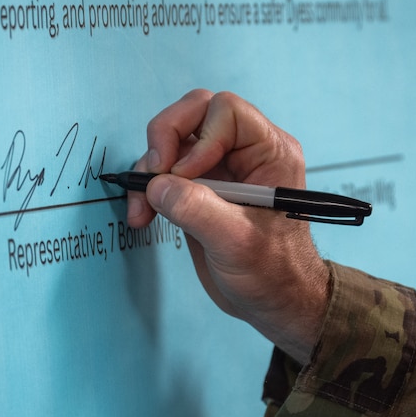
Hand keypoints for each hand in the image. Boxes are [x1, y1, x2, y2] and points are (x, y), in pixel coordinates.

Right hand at [130, 90, 330, 362]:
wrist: (273, 304)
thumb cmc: (272, 274)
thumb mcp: (236, 243)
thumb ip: (197, 209)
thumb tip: (156, 185)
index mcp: (269, 152)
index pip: (226, 112)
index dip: (198, 137)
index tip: (185, 176)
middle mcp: (245, 152)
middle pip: (195, 113)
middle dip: (165, 140)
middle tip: (153, 175)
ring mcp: (221, 168)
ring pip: (174, 141)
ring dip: (150, 169)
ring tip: (142, 210)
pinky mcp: (200, 188)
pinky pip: (166, 169)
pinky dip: (148, 188)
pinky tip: (143, 215)